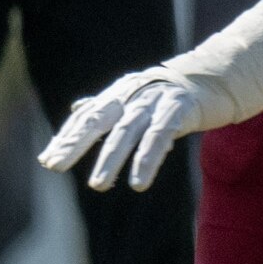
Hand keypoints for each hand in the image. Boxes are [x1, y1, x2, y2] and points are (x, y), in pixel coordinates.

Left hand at [39, 64, 239, 190]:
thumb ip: (107, 106)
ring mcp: (154, 101)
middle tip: (54, 166)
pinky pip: (160, 137)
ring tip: (97, 185)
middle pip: (97, 121)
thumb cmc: (169, 94)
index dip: (66, 138)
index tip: (47, 160)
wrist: (215, 78)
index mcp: (117, 94)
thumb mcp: (135, 97)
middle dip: (74, 144)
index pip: (86, 117)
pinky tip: (138, 182)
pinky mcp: (179, 110)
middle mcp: (131, 95)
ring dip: (110, 159)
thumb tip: (78, 109)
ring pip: (126, 132)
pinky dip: (147, 159)